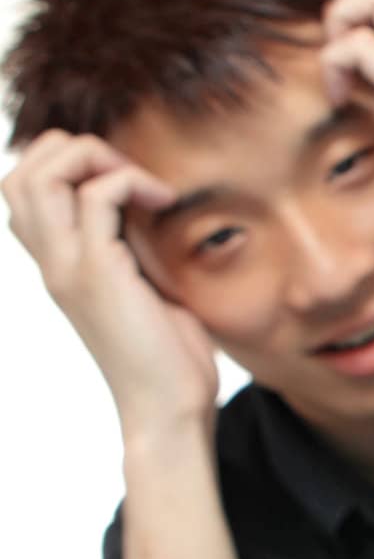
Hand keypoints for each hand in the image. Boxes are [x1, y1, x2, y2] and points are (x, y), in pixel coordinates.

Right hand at [3, 131, 219, 440]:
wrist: (168, 408)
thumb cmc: (167, 356)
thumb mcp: (144, 289)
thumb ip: (130, 249)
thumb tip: (147, 208)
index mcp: (57, 265)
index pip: (23, 191)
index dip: (67, 164)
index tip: (127, 183)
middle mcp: (50, 263)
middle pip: (19, 173)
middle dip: (75, 150)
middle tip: (129, 175)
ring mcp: (67, 267)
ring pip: (40, 174)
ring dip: (97, 158)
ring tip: (143, 185)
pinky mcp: (98, 274)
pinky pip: (97, 197)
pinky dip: (132, 182)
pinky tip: (164, 203)